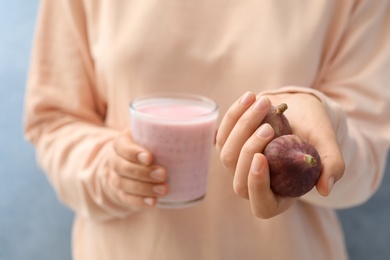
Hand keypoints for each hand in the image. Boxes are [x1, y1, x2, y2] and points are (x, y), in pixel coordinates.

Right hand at [107, 129, 168, 206]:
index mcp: (121, 142)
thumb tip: (202, 128)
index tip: (150, 157)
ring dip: (144, 188)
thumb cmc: (145, 144)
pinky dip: (139, 201)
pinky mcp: (120, 193)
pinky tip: (153, 202)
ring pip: (124, 184)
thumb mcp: (150, 133)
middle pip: (123, 167)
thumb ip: (166, 130)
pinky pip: (126, 198)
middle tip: (163, 174)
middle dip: (143, 172)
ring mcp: (116, 178)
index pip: (122, 147)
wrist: (127, 162)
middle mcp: (115, 160)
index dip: (133, 153)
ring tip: (163, 189)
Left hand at [216, 91, 344, 218]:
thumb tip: (325, 190)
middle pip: (240, 182)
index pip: (262, 206)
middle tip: (269, 128)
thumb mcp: (327, 144)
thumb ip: (332, 165)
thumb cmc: (313, 130)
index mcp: (281, 194)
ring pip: (228, 156)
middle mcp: (255, 184)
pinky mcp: (228, 146)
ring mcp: (238, 167)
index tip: (261, 158)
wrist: (297, 110)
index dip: (258, 187)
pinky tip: (250, 98)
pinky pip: (222, 135)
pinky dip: (234, 115)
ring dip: (243, 128)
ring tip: (265, 104)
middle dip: (250, 151)